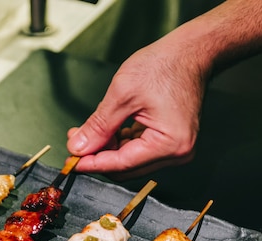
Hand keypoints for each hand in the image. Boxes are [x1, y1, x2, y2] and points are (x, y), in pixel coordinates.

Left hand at [66, 30, 210, 179]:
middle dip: (99, 156)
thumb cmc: (165, 66)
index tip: (71, 162)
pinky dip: (121, 143)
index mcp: (170, 144)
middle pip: (127, 167)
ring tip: (89, 131)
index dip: (92, 163)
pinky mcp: (171, 141)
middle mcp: (177, 152)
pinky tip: (109, 129)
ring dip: (108, 149)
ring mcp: (176, 148)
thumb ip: (98, 126)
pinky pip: (140, 151)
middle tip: (76, 142)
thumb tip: (78, 147)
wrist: (189, 52)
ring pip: (131, 160)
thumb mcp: (122, 95)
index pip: (122, 164)